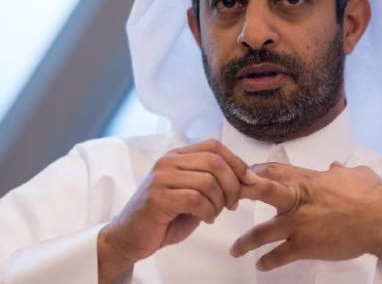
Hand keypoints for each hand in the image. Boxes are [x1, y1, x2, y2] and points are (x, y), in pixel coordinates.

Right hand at [98, 139, 254, 282]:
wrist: (130, 237)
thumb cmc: (166, 216)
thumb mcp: (195, 194)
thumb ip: (215, 182)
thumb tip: (247, 178)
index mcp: (178, 155)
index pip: (214, 146)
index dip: (236, 161)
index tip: (250, 180)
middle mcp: (168, 161)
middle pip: (214, 161)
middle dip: (232, 184)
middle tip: (233, 203)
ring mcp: (161, 177)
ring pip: (208, 181)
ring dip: (219, 201)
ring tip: (215, 213)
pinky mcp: (157, 197)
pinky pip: (196, 198)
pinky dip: (208, 211)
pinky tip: (206, 218)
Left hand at [231, 162, 381, 271]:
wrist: (381, 220)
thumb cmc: (369, 193)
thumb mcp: (354, 174)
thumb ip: (339, 171)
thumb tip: (335, 167)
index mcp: (306, 179)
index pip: (274, 171)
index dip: (256, 171)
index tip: (243, 174)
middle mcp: (296, 199)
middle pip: (261, 191)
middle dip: (242, 193)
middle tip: (226, 199)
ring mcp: (298, 224)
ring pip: (263, 231)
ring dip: (246, 242)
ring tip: (235, 250)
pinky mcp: (305, 246)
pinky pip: (280, 255)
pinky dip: (268, 261)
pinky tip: (260, 265)